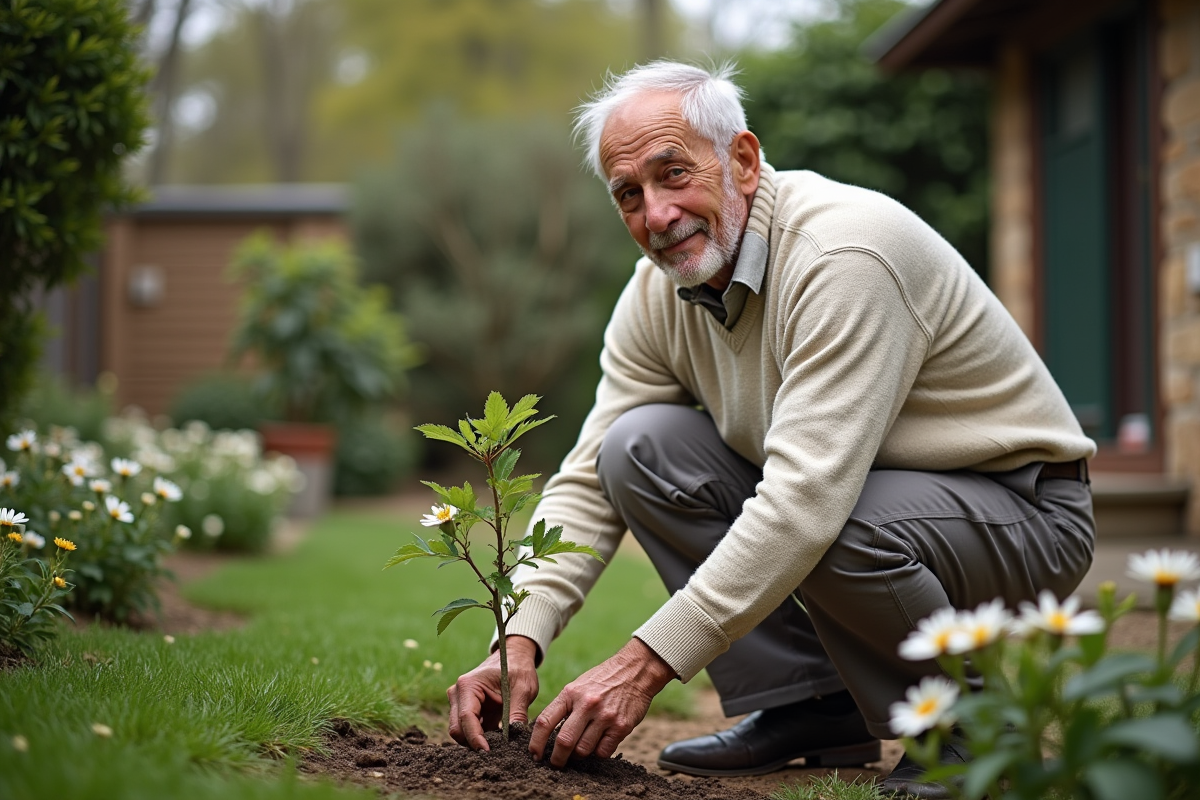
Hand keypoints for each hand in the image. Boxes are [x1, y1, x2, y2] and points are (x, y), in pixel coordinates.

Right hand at [447, 635, 539, 750]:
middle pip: (457, 728)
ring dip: (476, 741)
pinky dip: (481, 737)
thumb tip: (514, 735)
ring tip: (499, 746)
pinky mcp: (467, 710)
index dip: (475, 738)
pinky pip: (469, 730)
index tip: (488, 751)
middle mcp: (458, 694)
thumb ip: (517, 711)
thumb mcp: (523, 688)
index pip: (466, 718)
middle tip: (495, 753)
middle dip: (473, 742)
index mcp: (468, 686)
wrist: (513, 658)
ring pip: (461, 732)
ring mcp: (459, 703)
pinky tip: (497, 740)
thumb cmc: (517, 668)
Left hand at [529, 638, 675, 766]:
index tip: (534, 755)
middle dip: (557, 759)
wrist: (635, 671)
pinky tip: (599, 744)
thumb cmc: (602, 680)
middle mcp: (586, 704)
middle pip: (564, 741)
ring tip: (581, 749)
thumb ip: (564, 707)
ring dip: (579, 755)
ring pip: (583, 750)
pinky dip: (598, 753)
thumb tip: (547, 735)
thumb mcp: (578, 687)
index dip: (536, 743)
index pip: (545, 722)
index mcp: (570, 693)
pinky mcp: (621, 726)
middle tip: (556, 764)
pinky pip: (603, 752)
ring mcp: (604, 716)